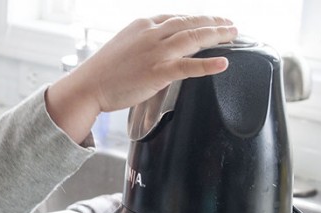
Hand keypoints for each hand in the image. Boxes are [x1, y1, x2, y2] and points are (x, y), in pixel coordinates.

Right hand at [46, 15, 237, 142]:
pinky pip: (188, 66)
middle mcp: (151, 34)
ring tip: (234, 35)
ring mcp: (156, 53)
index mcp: (142, 25)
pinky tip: (223, 63)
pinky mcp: (157, 73)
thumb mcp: (122, 45)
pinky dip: (208, 64)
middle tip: (232, 25)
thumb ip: (142, 43)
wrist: (87, 87)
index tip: (210, 21)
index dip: (197, 18)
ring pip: (193, 37)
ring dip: (217, 35)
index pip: (176, 17)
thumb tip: (155, 49)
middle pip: (190, 22)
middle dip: (214, 22)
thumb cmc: (101, 72)